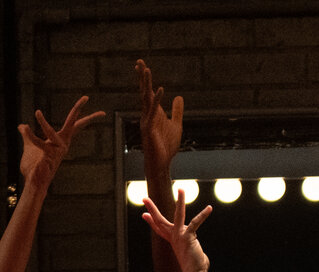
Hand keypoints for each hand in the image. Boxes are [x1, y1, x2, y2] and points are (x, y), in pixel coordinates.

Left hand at [19, 94, 104, 186]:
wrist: (33, 182)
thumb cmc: (34, 166)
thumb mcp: (30, 146)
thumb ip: (27, 136)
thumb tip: (21, 125)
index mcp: (61, 140)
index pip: (75, 125)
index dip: (83, 114)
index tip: (93, 104)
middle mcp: (62, 144)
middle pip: (74, 123)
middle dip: (78, 109)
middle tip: (86, 96)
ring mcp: (57, 150)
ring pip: (51, 131)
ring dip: (43, 121)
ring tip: (37, 112)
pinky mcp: (49, 155)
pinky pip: (38, 142)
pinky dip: (30, 135)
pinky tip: (24, 128)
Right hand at [134, 59, 184, 178]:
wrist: (161, 164)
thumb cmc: (166, 147)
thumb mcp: (176, 125)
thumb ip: (177, 111)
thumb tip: (178, 97)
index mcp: (153, 112)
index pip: (148, 92)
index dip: (145, 79)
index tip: (142, 65)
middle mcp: (147, 114)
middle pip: (144, 91)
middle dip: (142, 77)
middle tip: (139, 61)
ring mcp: (147, 121)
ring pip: (146, 98)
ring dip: (146, 84)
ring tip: (146, 69)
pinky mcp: (149, 129)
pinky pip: (153, 112)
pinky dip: (157, 100)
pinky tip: (161, 89)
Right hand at [141, 188, 212, 271]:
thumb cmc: (196, 268)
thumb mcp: (191, 256)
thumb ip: (193, 251)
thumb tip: (198, 254)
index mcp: (173, 241)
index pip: (159, 229)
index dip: (151, 221)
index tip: (144, 214)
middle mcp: (174, 237)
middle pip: (160, 220)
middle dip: (152, 208)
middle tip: (144, 198)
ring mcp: (180, 236)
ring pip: (178, 214)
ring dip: (180, 201)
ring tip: (181, 189)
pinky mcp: (188, 236)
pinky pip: (196, 222)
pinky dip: (203, 215)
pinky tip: (209, 208)